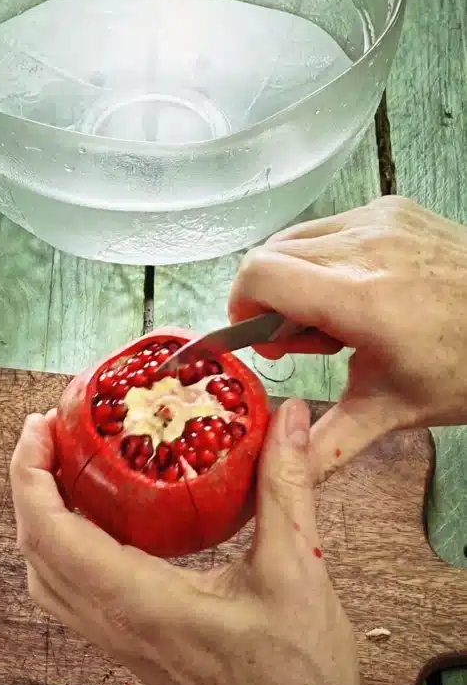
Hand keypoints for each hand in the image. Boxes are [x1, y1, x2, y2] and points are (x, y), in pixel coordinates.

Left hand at [11, 400, 382, 684]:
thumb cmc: (302, 674)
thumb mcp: (297, 567)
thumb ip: (286, 485)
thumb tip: (286, 417)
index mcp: (142, 603)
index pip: (51, 534)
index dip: (30, 475)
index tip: (39, 427)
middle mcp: (116, 624)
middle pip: (36, 550)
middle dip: (30, 483)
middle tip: (51, 431)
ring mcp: (119, 641)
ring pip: (47, 576)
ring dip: (41, 516)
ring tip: (65, 466)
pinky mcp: (132, 647)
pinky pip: (72, 593)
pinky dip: (63, 546)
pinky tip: (97, 519)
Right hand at [229, 196, 466, 474]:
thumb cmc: (466, 367)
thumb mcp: (392, 410)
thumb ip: (325, 443)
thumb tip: (280, 477)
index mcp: (361, 299)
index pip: (259, 275)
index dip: (241, 307)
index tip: (261, 340)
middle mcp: (365, 248)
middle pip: (269, 255)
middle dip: (268, 299)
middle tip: (303, 339)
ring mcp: (381, 220)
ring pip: (295, 238)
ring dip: (294, 276)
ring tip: (334, 315)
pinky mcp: (393, 207)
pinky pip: (330, 226)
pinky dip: (325, 257)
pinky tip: (359, 289)